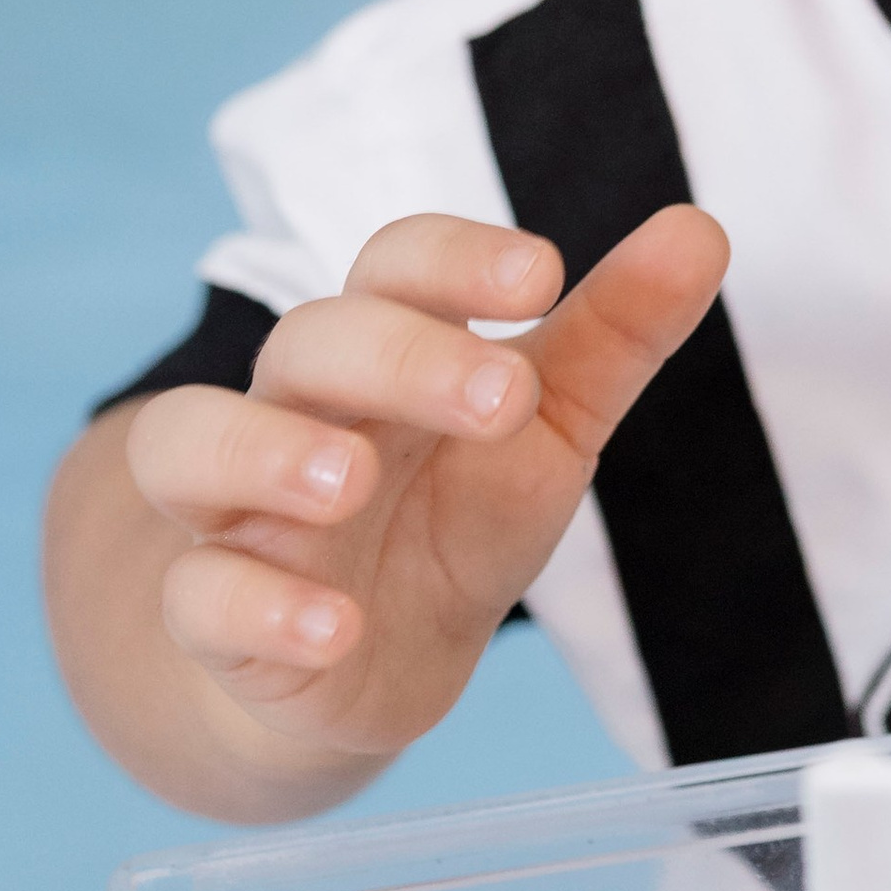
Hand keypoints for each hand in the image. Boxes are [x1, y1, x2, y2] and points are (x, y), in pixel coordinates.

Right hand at [125, 206, 726, 770]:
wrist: (373, 661)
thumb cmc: (458, 512)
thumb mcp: (550, 427)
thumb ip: (619, 334)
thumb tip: (700, 229)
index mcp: (387, 347)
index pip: (394, 264)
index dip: (457, 258)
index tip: (544, 275)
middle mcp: (298, 408)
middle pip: (308, 342)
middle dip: (397, 356)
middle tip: (500, 395)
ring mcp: (241, 509)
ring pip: (190, 444)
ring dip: (268, 452)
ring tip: (351, 477)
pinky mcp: (218, 615)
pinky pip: (197, 597)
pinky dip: (257, 606)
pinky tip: (335, 626)